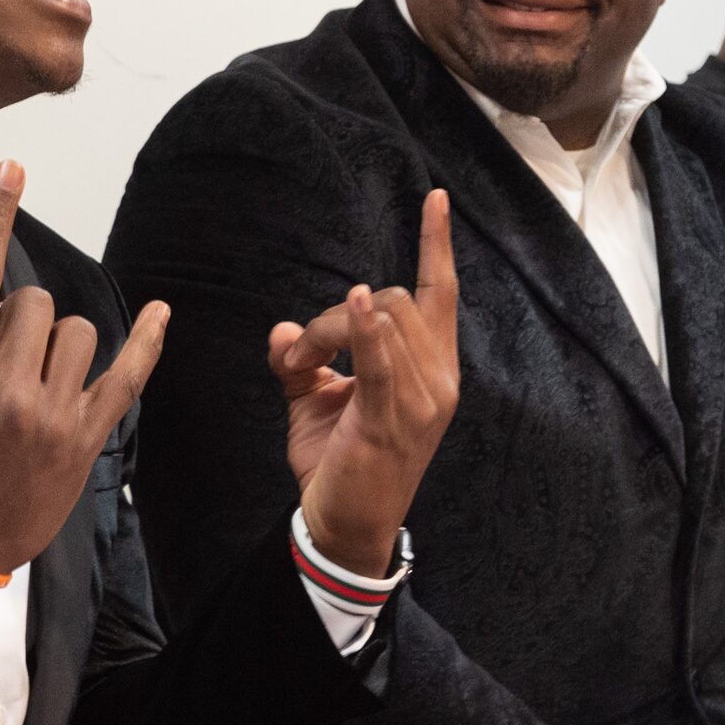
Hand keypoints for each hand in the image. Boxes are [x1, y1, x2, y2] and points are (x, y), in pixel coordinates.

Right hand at [0, 162, 167, 575]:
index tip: (12, 174)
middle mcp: (8, 390)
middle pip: (35, 305)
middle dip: (14, 316)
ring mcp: (52, 417)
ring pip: (77, 333)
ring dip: (53, 339)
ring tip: (28, 372)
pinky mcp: (82, 442)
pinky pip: (126, 379)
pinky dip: (147, 343)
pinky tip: (162, 314)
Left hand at [272, 190, 461, 576]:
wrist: (341, 525)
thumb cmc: (338, 464)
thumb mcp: (314, 401)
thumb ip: (303, 359)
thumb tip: (283, 328)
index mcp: (430, 368)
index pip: (441, 295)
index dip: (437, 246)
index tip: (434, 199)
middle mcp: (438, 379)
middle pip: (392, 301)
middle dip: (335, 316)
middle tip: (298, 357)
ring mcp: (422, 400)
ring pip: (379, 319)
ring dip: (325, 333)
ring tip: (299, 367)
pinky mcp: (391, 420)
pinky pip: (380, 361)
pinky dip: (363, 330)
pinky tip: (349, 306)